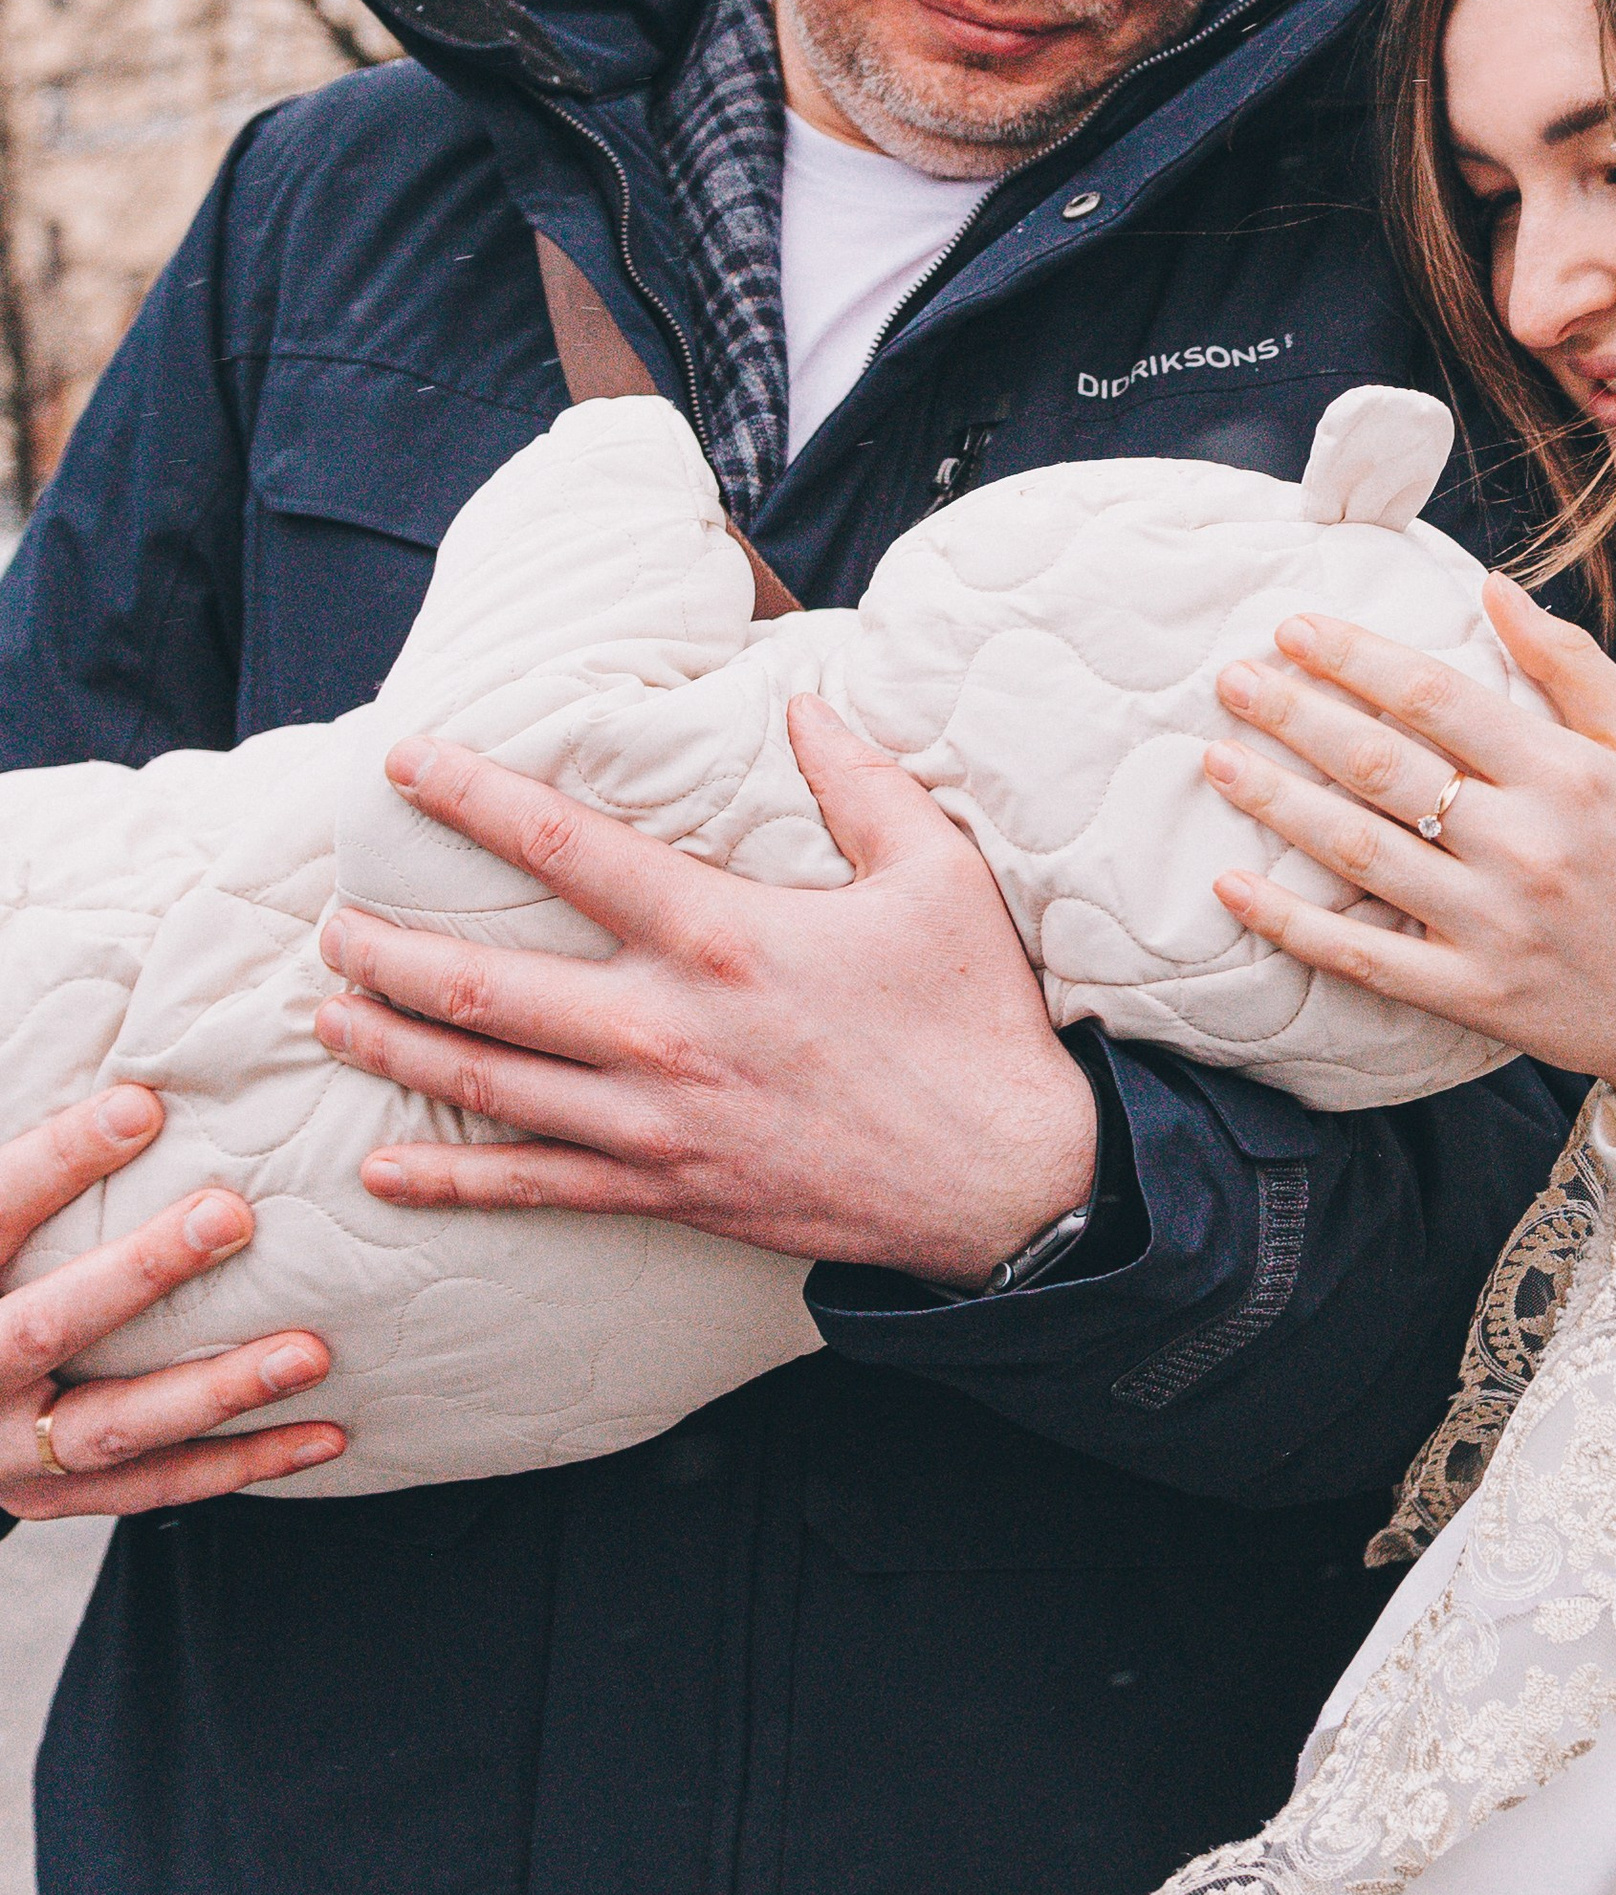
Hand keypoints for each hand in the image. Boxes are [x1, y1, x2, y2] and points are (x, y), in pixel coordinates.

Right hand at [0, 1088, 340, 1518]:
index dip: (60, 1160)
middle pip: (51, 1326)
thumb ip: (36, 1178)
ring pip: (114, 1428)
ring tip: (308, 1353)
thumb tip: (142, 1087)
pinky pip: (156, 1485)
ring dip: (217, 1390)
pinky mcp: (55, 1495)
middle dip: (141, 1273)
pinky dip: (242, 1463)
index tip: (143, 1106)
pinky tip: (323, 1434)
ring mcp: (7, 1449)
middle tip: (230, 1216)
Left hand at [314, 699, 1097, 1288]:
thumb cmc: (974, 1018)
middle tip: (329, 922)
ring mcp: (657, 1121)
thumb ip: (860, 780)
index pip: (564, 850)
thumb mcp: (935, 874)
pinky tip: (386, 1173)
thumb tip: (803, 703)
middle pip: (482, 985)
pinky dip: (451, 1182)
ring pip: (485, 1083)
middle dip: (386, 950)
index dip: (472, 796)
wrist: (1008, 1180)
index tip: (404, 761)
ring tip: (328, 1016)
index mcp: (721, 934)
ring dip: (393, 1048)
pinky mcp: (669, 1191)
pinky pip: (535, 1187)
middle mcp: (666, 1028)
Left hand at [1202, 575, 1615, 1112]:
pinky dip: (1291, 921)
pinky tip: (1234, 886)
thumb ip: (1574, 665)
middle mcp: (1524, 843)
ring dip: (1276, 800)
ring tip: (1217, 759)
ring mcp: (1493, 924)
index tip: (1292, 630)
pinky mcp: (1473, 994)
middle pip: (1380, 764)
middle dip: (1294, 714)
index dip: (1353, 656)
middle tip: (1231, 681)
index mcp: (1567, 772)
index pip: (1433, 695)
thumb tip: (1492, 588)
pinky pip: (1361, 954)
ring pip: (1358, 850)